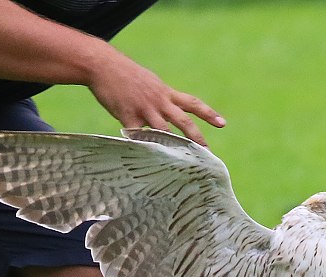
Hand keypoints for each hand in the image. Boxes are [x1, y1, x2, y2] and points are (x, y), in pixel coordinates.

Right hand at [86, 47, 224, 146]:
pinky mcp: (127, 115)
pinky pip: (137, 136)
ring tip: (181, 162)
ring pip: (163, 131)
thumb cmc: (125, 74)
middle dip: (197, 137)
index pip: (192, 103)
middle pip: (183, 121)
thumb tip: (169, 112)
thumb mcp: (150, 82)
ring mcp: (144, 108)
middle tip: (208, 152)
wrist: (102, 64)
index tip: (222, 124)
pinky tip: (146, 159)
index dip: (208, 113)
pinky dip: (143, 147)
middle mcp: (159, 101)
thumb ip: (161, 98)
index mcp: (166, 93)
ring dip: (173, 147)